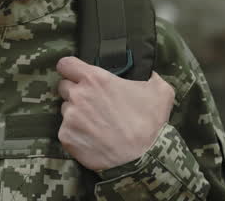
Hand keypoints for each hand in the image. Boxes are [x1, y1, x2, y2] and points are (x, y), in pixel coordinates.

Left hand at [55, 56, 174, 171]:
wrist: (142, 160)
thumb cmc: (149, 124)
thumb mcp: (160, 91)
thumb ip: (150, 75)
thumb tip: (148, 72)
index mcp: (95, 79)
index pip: (66, 64)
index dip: (70, 69)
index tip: (76, 74)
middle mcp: (78, 95)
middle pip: (64, 87)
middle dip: (75, 92)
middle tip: (92, 102)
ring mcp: (70, 117)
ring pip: (66, 110)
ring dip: (76, 114)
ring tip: (96, 124)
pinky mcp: (66, 137)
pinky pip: (67, 131)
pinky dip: (76, 134)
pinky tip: (93, 139)